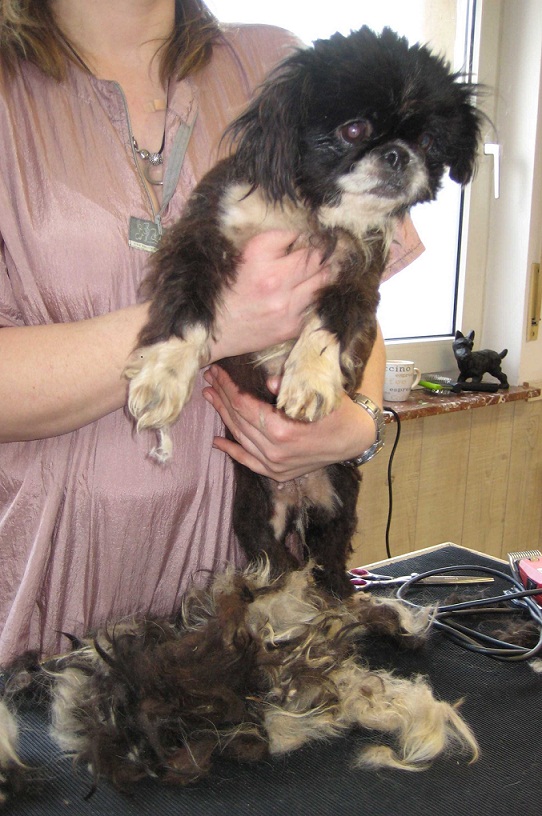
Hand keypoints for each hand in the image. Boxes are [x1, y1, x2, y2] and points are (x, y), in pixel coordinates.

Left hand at [202, 324, 384, 480]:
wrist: (354, 438)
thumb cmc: (336, 410)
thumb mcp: (316, 393)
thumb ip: (289, 387)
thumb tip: (269, 381)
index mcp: (282, 430)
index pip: (244, 405)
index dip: (228, 387)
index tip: (218, 372)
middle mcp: (274, 451)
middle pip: (239, 419)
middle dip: (222, 396)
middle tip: (209, 379)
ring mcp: (275, 465)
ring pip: (240, 437)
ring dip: (223, 416)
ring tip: (211, 397)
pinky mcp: (277, 472)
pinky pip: (248, 461)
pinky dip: (232, 451)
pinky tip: (217, 441)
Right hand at [209, 230, 328, 361]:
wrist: (213, 331)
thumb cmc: (224, 291)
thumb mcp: (239, 257)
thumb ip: (268, 244)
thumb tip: (296, 237)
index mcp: (258, 256)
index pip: (294, 235)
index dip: (300, 237)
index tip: (301, 240)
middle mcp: (275, 280)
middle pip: (314, 258)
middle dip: (317, 255)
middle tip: (318, 254)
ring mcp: (286, 306)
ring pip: (321, 281)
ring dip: (321, 275)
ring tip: (318, 272)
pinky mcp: (291, 326)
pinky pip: (313, 305)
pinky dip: (310, 298)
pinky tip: (302, 296)